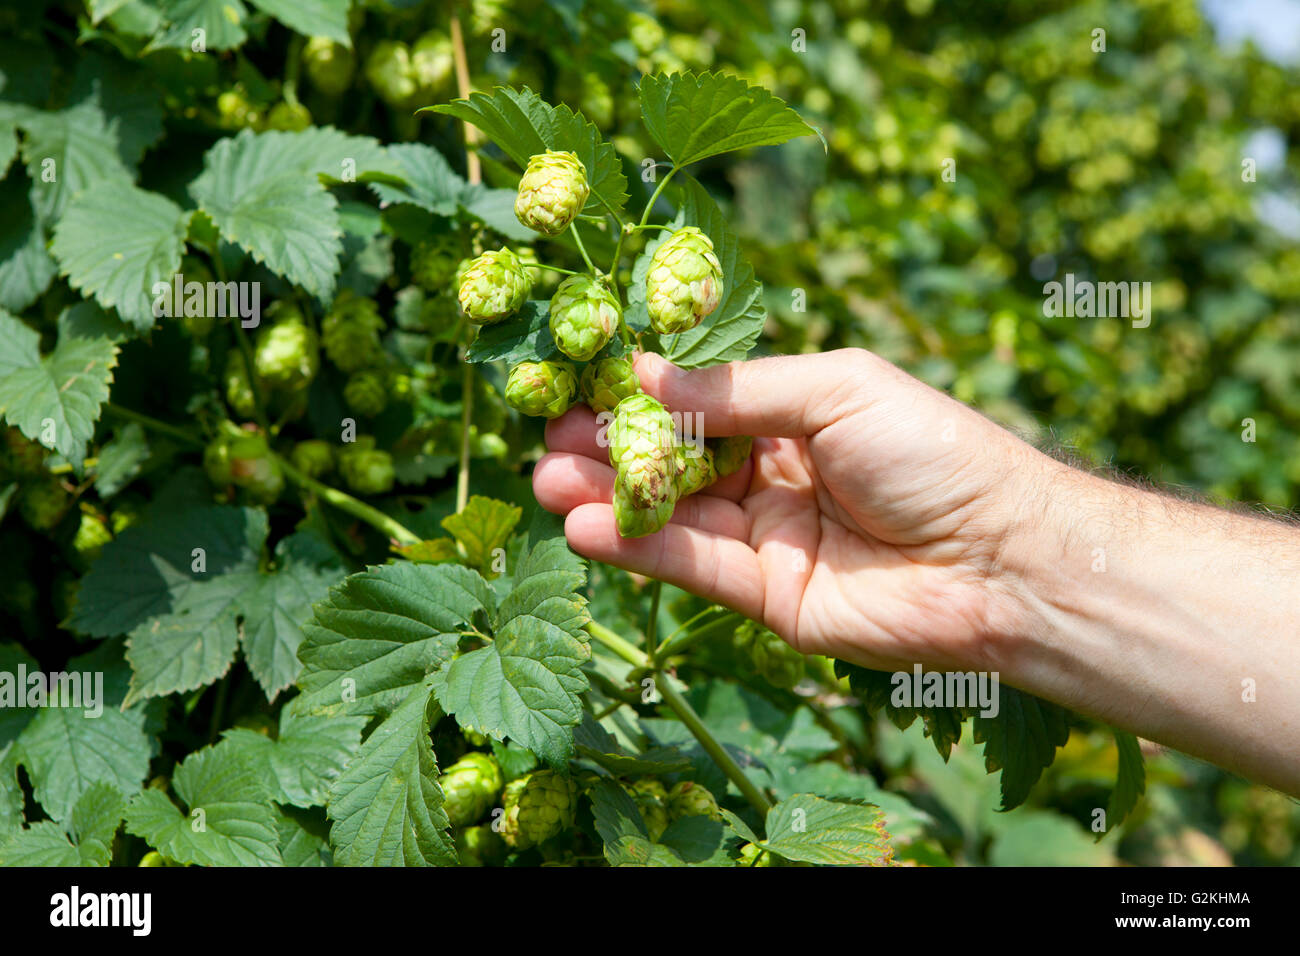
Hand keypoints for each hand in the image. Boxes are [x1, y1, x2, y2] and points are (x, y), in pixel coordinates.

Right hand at [532, 349, 1045, 673]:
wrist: (1001, 561)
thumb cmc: (934, 452)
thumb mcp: (836, 390)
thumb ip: (739, 389)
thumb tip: (645, 370)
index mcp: (797, 415)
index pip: (701, 400)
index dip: (643, 392)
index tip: (583, 378)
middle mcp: (775, 474)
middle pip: (676, 458)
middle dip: (611, 446)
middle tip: (547, 435)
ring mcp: (768, 538)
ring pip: (673, 514)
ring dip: (607, 498)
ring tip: (545, 481)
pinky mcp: (766, 598)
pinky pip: (691, 566)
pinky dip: (637, 547)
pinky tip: (583, 527)